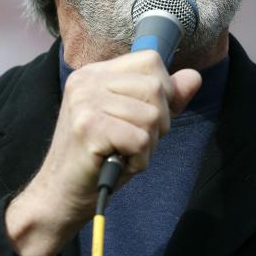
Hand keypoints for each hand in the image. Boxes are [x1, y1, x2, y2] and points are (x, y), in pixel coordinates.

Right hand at [4, 51, 201, 255]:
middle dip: (159, 123)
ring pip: (152, 116)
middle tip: (133, 142)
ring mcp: (85, 102)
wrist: (60, 195)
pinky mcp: (87, 127)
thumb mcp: (135, 122)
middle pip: (156, 88)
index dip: (164, 90)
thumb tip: (194, 77)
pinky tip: (119, 164)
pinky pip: (140, 139)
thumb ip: (164, 98)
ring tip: (123, 154)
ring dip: (147, 145)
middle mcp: (86, 80)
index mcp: (95, 73)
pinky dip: (139, 159)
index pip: (151, 60)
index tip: (147, 117)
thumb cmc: (100, 158)